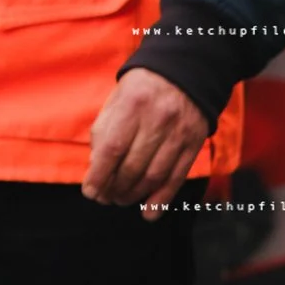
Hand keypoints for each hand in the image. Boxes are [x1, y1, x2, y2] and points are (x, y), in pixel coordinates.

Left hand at [84, 70, 208, 215]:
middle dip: (115, 189)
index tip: (91, 192)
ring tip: (121, 200)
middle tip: (105, 197)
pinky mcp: (194, 144)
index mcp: (133, 104)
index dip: (99, 176)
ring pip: (154, 176)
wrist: (184, 72)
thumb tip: (97, 171)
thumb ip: (104, 133)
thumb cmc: (141, 90)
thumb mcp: (116, 101)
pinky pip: (177, 177)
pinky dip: (162, 199)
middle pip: (133, 167)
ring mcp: (179, 133)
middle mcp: (158, 119)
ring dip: (134, 195)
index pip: (112, 149)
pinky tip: (149, 212)